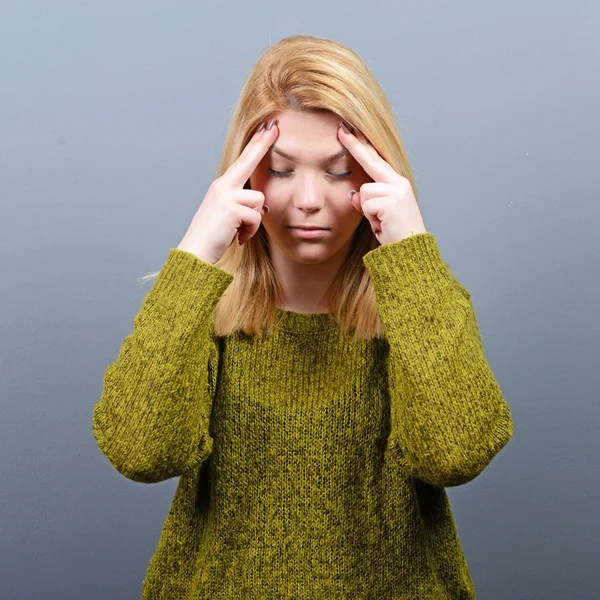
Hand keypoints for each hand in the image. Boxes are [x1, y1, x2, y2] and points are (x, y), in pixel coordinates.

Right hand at [177, 119, 278, 263]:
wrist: (196, 252)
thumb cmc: (213, 238)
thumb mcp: (227, 216)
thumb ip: (241, 205)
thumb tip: (261, 206)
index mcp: (222, 186)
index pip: (242, 161)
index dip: (256, 145)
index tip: (267, 129)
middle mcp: (222, 186)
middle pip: (248, 161)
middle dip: (262, 144)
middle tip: (275, 126)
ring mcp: (225, 196)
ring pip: (260, 201)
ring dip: (254, 221)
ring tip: (240, 231)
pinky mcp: (231, 209)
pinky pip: (256, 218)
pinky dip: (250, 232)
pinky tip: (238, 238)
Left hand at [338, 122, 427, 244]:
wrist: (410, 251)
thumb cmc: (396, 235)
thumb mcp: (378, 216)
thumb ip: (367, 202)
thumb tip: (354, 194)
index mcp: (397, 184)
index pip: (375, 162)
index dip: (361, 147)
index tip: (349, 132)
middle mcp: (399, 184)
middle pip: (371, 161)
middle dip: (355, 146)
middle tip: (342, 129)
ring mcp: (396, 191)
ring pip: (364, 192)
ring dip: (367, 211)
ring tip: (381, 222)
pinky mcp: (391, 202)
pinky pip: (366, 205)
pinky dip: (370, 219)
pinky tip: (383, 225)